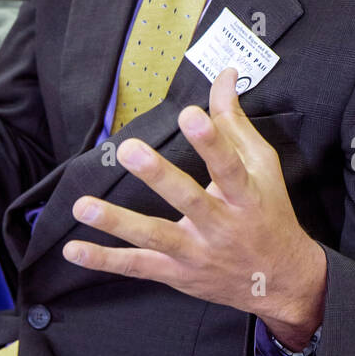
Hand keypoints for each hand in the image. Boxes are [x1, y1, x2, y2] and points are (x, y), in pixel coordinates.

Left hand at [63, 69, 326, 343]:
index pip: (229, 165)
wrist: (281, 282)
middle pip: (188, 200)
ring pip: (154, 237)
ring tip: (83, 205)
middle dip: (158, 176)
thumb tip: (224, 74)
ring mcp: (196, 253)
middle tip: (129, 150)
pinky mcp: (176, 273)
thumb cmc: (268, 212)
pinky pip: (137, 266)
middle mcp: (221, 226)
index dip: (211, 141)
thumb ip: (235, 121)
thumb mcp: (262, 166)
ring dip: (117, 222)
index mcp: (246, 196)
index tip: (190, 113)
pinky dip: (104, 261)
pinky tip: (73, 250)